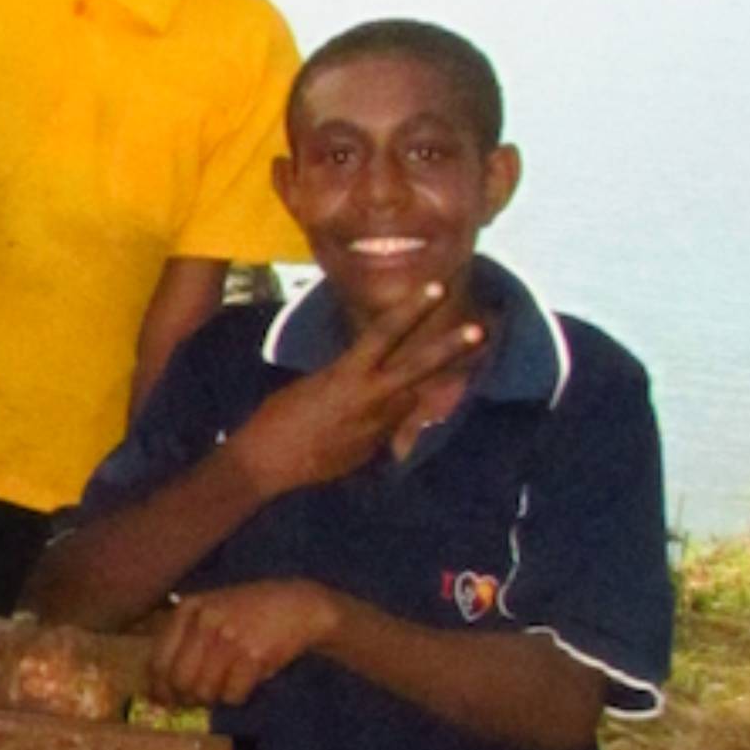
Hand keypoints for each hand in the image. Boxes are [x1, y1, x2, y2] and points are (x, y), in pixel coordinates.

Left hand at [152, 578, 338, 703]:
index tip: (165, 700)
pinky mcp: (253, 656)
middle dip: (187, 697)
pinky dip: (237, 696)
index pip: (159, 660)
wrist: (297, 605)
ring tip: (226, 683)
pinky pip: (232, 695)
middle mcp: (205, 621)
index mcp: (189, 608)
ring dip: (215, 697)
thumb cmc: (249, 611)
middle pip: (180, 681)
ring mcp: (229, 638)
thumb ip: (184, 640)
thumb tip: (159, 689)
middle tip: (197, 699)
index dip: (160, 687)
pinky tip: (246, 680)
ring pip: (205, 691)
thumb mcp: (210, 611)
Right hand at [228, 284, 485, 499]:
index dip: (413, 308)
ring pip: (416, 399)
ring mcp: (378, 425)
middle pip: (417, 366)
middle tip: (479, 329)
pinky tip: (412, 414)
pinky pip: (398, 427)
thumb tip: (368, 372)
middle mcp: (370, 397)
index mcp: (348, 374)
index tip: (436, 287)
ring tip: (464, 367)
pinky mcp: (377, 449)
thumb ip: (348, 376)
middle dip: (450, 347)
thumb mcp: (316, 384)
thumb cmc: (278, 415)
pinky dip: (404, 418)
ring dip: (436, 384)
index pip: (386, 332)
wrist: (270, 462)